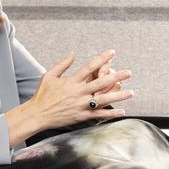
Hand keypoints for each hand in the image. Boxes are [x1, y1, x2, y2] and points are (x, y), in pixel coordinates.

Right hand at [5, 50, 133, 144]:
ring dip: (118, 96)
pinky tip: (122, 111)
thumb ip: (63, 64)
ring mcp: (80, 105)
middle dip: (116, 77)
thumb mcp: (49, 76)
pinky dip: (110, 113)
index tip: (113, 53)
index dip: (102, 58)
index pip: (90, 67)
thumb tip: (73, 53)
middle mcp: (78, 92)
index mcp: (72, 81)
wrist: (37, 115)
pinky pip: (98, 115)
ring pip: (103, 99)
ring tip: (131, 92)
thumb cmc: (42, 95)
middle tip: (129, 72)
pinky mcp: (81, 116)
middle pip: (101, 83)